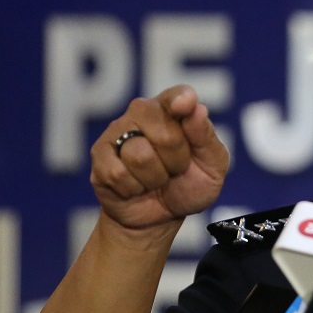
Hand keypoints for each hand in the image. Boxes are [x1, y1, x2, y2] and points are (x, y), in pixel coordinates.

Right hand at [90, 85, 229, 231]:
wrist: (162, 216)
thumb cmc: (190, 184)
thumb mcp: (212, 166)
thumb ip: (206, 137)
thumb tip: (197, 109)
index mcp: (174, 109)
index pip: (178, 95)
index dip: (181, 99)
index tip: (184, 104)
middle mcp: (142, 112)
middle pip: (166, 136)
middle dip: (177, 162)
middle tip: (175, 169)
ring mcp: (117, 131)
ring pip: (140, 156)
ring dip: (155, 178)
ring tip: (155, 178)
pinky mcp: (99, 156)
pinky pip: (118, 174)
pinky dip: (134, 189)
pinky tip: (135, 186)